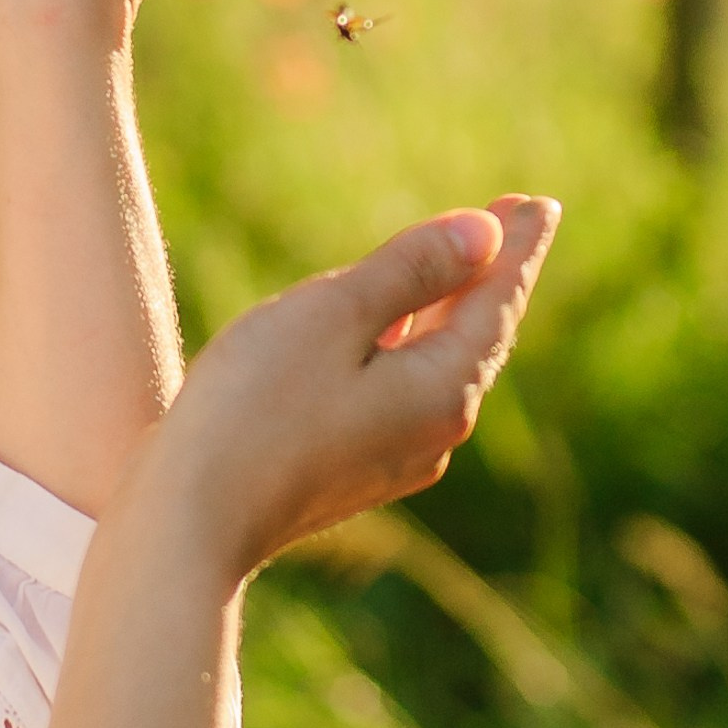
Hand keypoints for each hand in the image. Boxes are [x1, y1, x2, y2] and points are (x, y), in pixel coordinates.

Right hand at [139, 195, 560, 584]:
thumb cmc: (254, 407)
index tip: (538, 205)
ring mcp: (395, 460)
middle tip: (511, 222)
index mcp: (442, 388)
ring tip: (459, 271)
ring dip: (446, 313)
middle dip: (488, 277)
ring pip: (436, 368)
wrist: (190, 523)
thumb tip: (485, 236)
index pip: (496, 301)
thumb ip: (412, 269)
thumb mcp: (334, 314)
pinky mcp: (353, 474)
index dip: (515, 246)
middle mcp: (435, 432)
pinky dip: (407, 349)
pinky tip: (390, 336)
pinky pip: (400, 394)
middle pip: (474, 337)